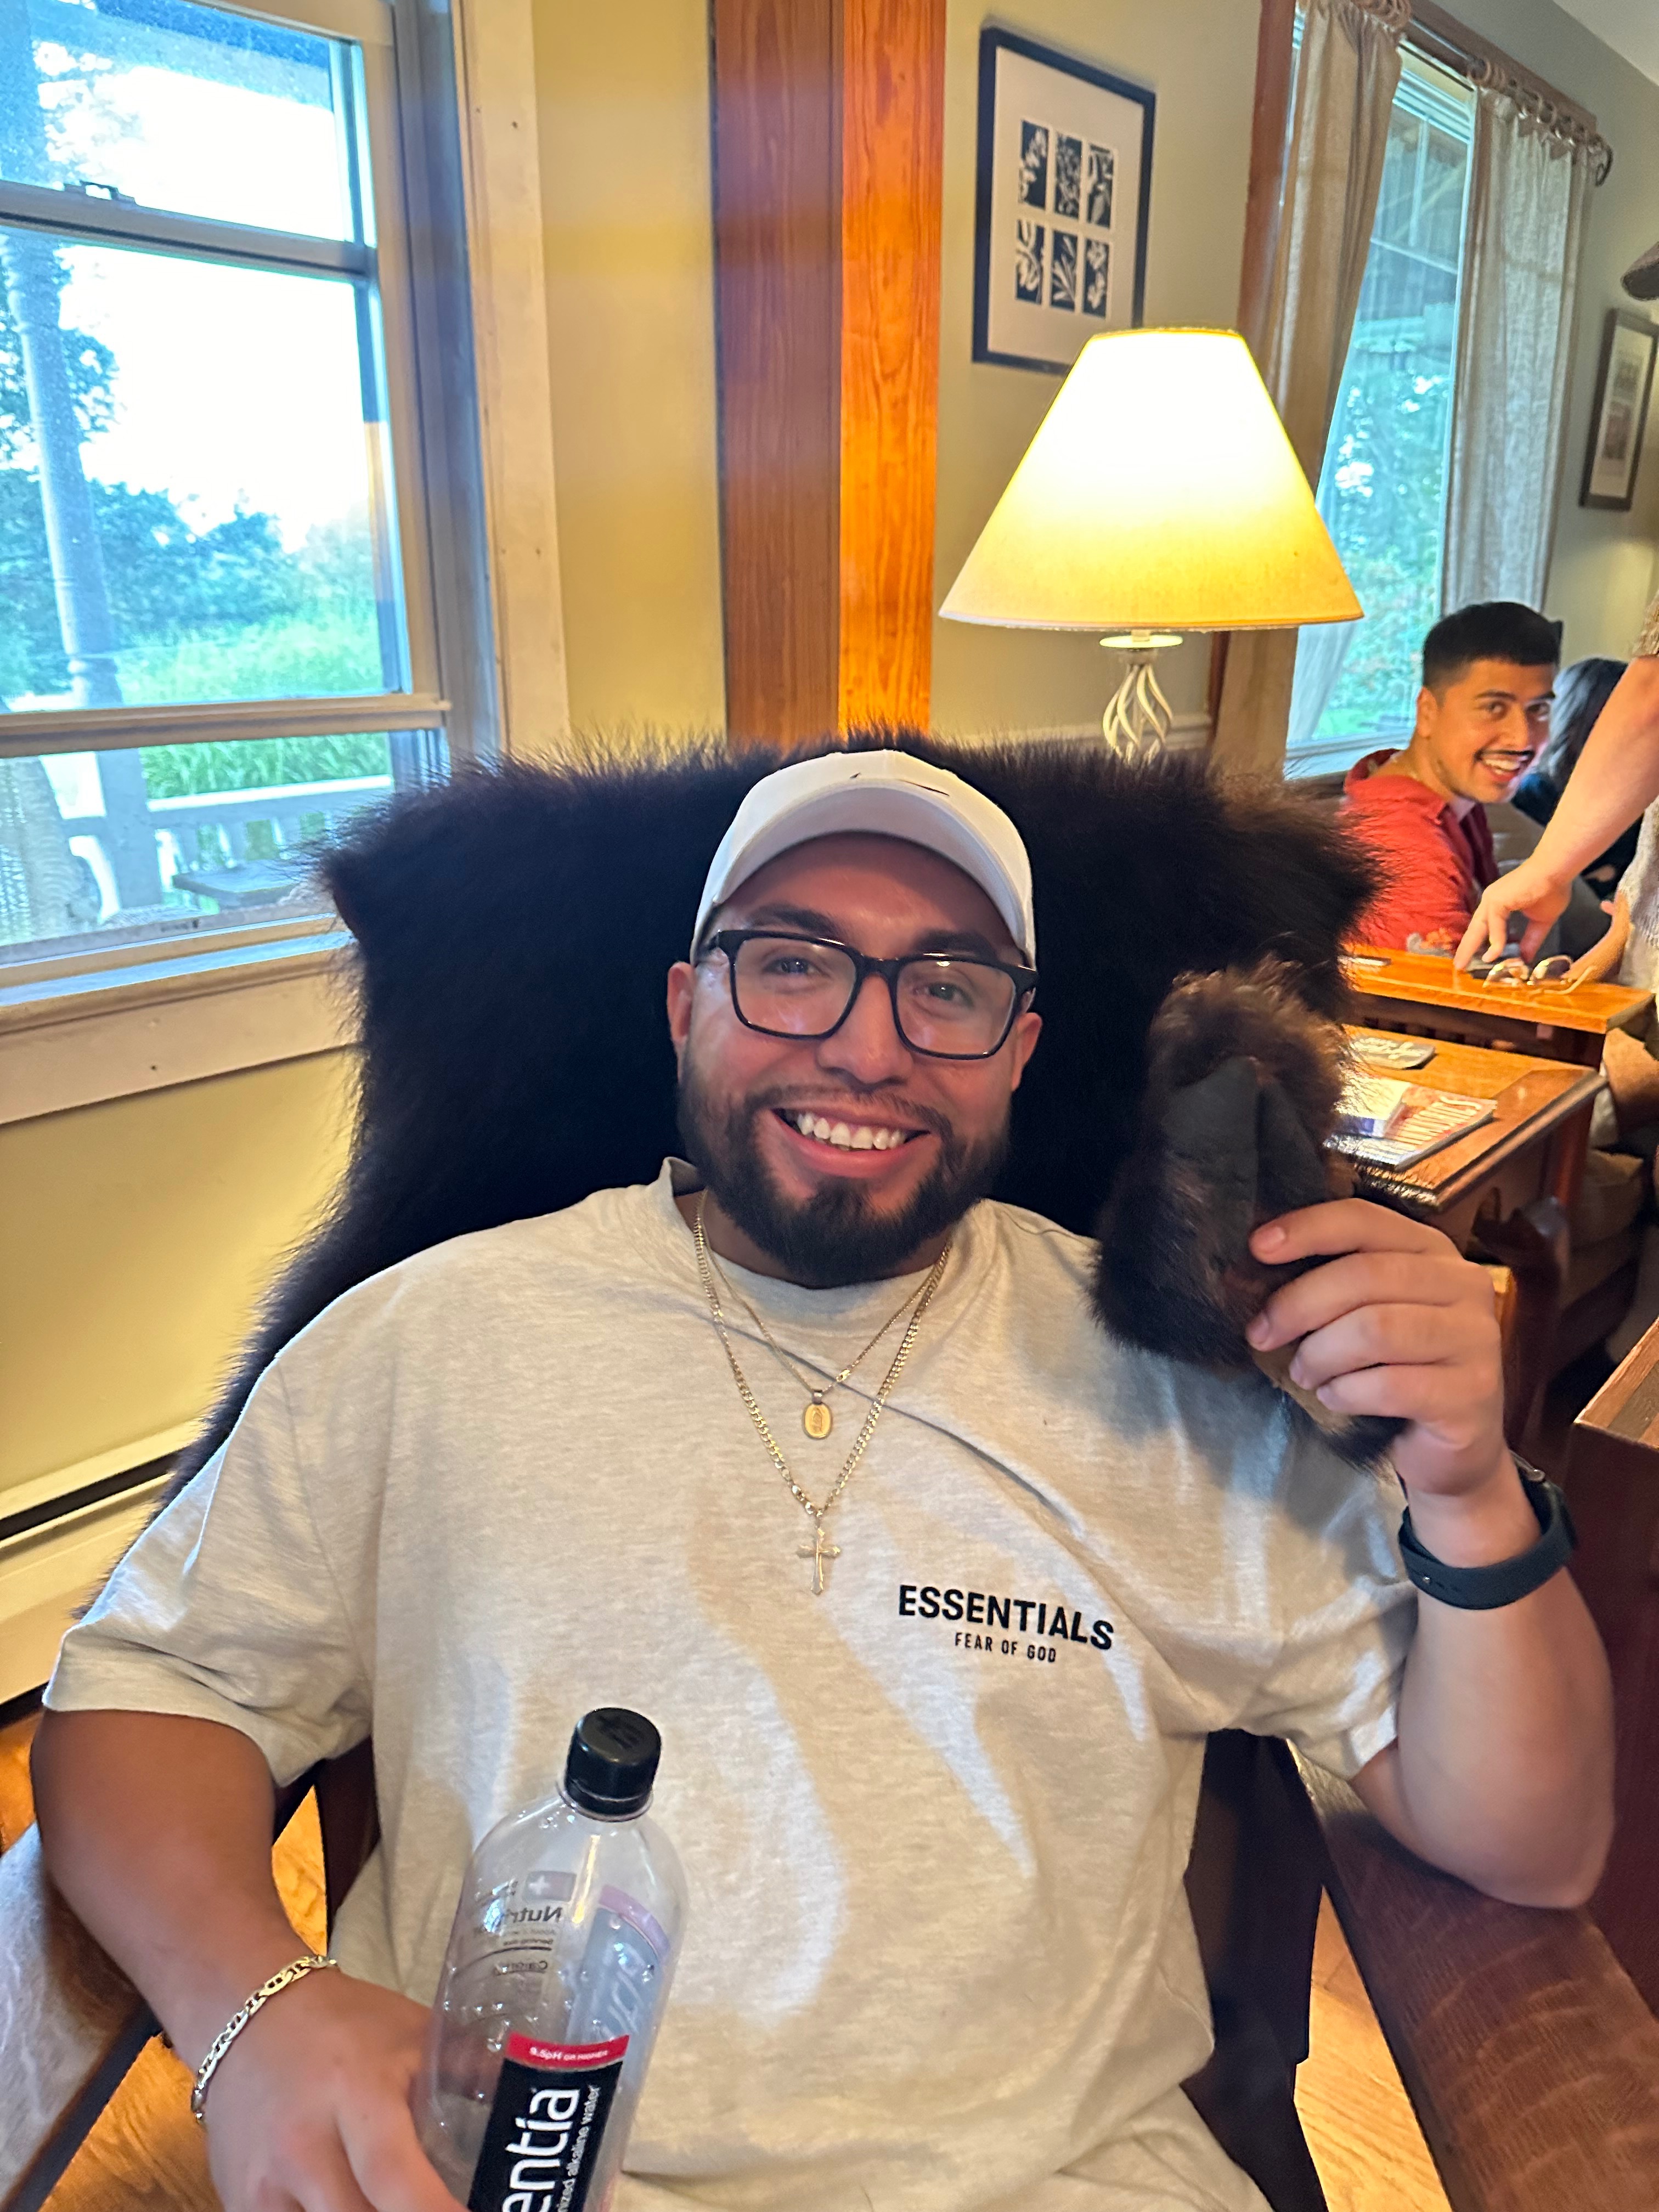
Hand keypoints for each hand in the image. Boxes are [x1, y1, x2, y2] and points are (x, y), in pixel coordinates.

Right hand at [200, 1968, 457, 2211]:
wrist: (246, 2013)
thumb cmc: (343, 2024)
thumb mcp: (414, 2033)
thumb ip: (471, 2068)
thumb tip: (534, 2091)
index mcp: (356, 2099)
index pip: (395, 2179)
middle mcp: (304, 2150)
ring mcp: (263, 2187)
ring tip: (405, 2210)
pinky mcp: (241, 2205)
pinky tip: (358, 2209)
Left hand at [1245, 1200, 1505, 1499]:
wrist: (1452, 1450)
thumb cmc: (1396, 1369)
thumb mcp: (1364, 1312)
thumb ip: (1329, 1283)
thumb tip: (1251, 1265)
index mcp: (1432, 1250)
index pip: (1366, 1220)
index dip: (1308, 1229)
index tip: (1257, 1248)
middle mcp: (1464, 1284)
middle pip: (1364, 1275)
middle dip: (1298, 1305)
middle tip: (1262, 1335)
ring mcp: (1476, 1339)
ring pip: (1375, 1329)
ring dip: (1320, 1354)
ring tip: (1303, 1374)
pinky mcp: (1471, 1394)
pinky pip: (1390, 1385)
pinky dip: (1346, 1392)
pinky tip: (1333, 1398)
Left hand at [1454, 860, 1569, 967]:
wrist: (1557, 871)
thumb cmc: (1551, 889)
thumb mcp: (1540, 921)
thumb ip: (1531, 939)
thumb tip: (1526, 958)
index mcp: (1498, 903)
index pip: (1483, 927)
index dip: (1477, 942)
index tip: (1473, 958)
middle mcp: (1491, 901)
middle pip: (1475, 929)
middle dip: (1466, 948)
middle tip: (1458, 966)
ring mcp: (1492, 899)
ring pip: (1478, 928)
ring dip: (1469, 947)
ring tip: (1462, 964)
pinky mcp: (1498, 899)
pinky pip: (1494, 924)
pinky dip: (1495, 940)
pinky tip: (1492, 955)